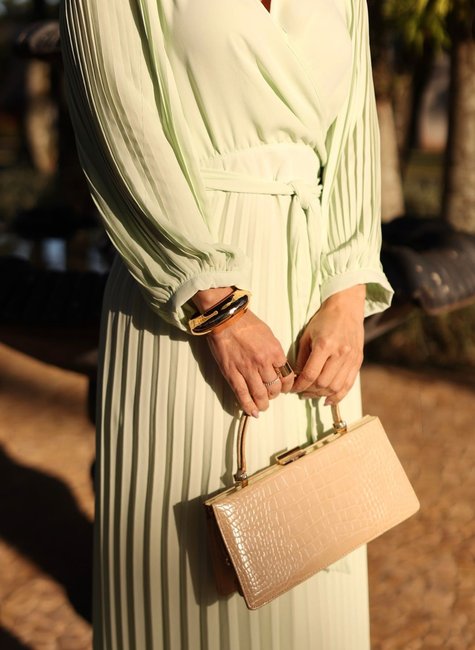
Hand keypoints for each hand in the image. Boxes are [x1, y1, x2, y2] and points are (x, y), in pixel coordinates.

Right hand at [206, 309, 294, 416]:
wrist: (226, 318)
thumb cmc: (246, 323)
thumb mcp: (269, 335)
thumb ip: (274, 351)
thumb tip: (278, 366)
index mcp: (275, 351)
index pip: (287, 376)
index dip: (287, 386)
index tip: (284, 388)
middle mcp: (263, 362)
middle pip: (274, 387)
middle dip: (274, 395)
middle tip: (271, 396)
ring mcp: (247, 369)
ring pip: (260, 395)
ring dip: (263, 404)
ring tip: (263, 406)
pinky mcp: (232, 374)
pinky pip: (242, 395)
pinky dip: (248, 406)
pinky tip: (252, 412)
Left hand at [291, 285, 365, 404]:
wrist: (346, 309)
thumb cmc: (324, 320)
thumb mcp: (307, 335)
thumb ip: (302, 357)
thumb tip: (297, 377)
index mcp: (324, 345)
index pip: (310, 374)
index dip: (300, 385)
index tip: (293, 389)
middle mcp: (340, 353)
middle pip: (323, 383)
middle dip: (309, 391)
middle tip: (301, 392)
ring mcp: (351, 358)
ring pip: (336, 387)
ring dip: (322, 395)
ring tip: (312, 394)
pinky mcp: (358, 361)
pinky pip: (348, 384)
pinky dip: (338, 396)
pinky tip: (328, 400)